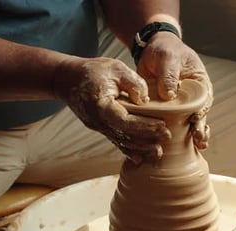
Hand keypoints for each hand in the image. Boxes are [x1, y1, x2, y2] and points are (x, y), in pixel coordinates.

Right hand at [54, 57, 170, 163]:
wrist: (67, 80)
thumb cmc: (92, 71)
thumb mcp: (115, 68)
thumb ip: (133, 81)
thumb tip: (145, 99)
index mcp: (101, 106)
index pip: (125, 121)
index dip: (144, 126)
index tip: (162, 126)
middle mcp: (98, 121)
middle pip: (125, 136)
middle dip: (147, 140)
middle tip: (167, 138)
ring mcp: (98, 127)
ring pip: (121, 142)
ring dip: (140, 148)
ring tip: (158, 152)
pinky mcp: (100, 128)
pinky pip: (115, 141)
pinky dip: (128, 150)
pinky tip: (141, 158)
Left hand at [137, 32, 212, 148]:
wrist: (151, 51)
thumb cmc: (165, 51)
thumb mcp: (168, 58)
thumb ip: (169, 74)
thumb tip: (169, 95)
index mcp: (199, 84)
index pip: (204, 99)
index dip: (202, 110)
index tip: (197, 119)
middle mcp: (193, 98)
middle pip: (199, 116)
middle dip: (200, 128)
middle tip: (199, 140)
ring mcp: (180, 106)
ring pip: (188, 124)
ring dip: (190, 136)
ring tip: (196, 146)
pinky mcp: (166, 111)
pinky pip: (170, 124)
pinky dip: (171, 134)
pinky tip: (171, 147)